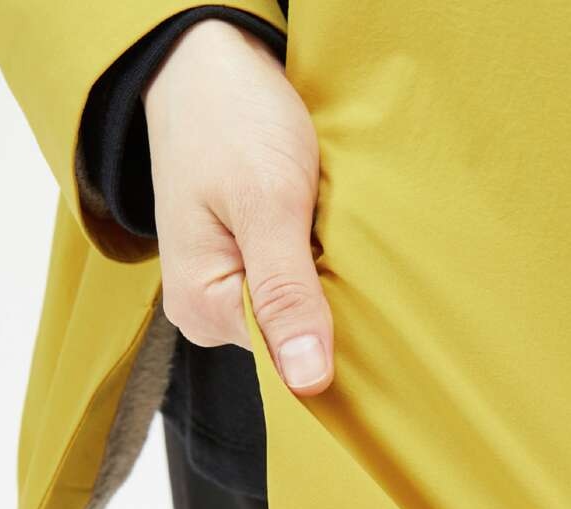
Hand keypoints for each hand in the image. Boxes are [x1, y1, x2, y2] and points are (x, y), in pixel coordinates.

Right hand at [143, 18, 332, 394]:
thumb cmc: (232, 122)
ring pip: (302, 312)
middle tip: (355, 254)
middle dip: (334, 306)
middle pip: (295, 338)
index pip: (287, 357)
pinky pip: (299, 287)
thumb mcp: (267, 204)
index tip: (368, 299)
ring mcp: (229, 290)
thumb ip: (285, 294)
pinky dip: (324, 266)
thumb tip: (307, 381)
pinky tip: (331, 241)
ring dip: (332, 284)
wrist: (208, 66)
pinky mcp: (248, 268)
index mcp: (203, 310)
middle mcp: (209, 313)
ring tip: (339, 240)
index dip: (334, 333)